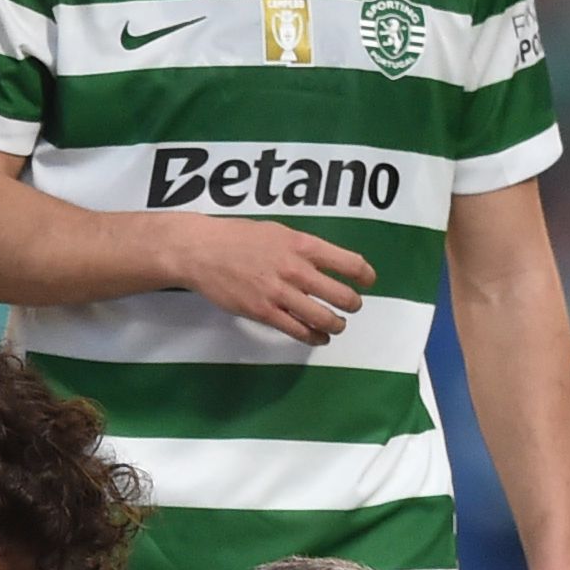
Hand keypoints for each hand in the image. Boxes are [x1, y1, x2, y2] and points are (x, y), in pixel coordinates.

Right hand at [164, 215, 371, 346]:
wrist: (201, 251)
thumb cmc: (238, 237)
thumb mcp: (278, 231)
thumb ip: (303, 248)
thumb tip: (324, 261)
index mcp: (302, 245)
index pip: (349, 262)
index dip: (365, 275)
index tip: (367, 281)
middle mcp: (296, 269)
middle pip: (342, 295)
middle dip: (352, 304)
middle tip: (351, 306)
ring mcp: (280, 293)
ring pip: (323, 318)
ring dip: (336, 325)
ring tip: (337, 325)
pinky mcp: (264, 313)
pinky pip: (297, 331)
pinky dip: (314, 337)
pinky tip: (318, 337)